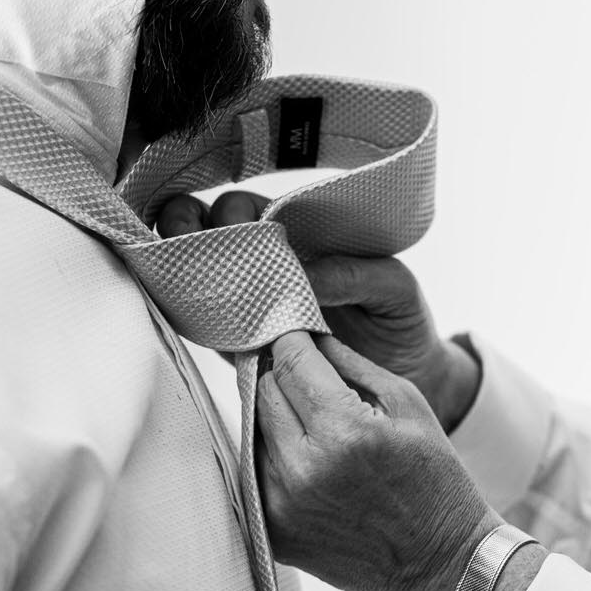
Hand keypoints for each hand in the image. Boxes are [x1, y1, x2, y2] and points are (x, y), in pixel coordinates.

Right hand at [157, 191, 482, 429]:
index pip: (249, 212)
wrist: (411, 379)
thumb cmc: (403, 322)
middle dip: (190, 228)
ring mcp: (256, 312)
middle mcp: (270, 273)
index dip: (232, 211)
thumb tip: (303, 277)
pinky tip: (198, 319)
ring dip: (183, 274)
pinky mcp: (253, 353)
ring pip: (201, 283)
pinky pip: (215, 335)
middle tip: (194, 238)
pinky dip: (201, 326)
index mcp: (301, 242)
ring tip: (179, 273)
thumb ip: (351, 275)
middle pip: (210, 238)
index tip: (234, 222)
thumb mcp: (392, 288)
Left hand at [256, 330, 499, 590]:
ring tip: (319, 431)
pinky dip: (276, 460)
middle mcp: (304, 467)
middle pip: (263, 390)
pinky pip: (256, 472)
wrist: (442, 563)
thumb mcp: (411, 406)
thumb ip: (354, 365)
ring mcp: (282, 504)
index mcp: (345, 430)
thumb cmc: (436, 480)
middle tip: (312, 385)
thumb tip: (308, 336)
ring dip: (279, 421)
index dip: (292, 342)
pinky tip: (313, 466)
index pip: (289, 361)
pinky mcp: (273, 531)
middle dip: (285, 378)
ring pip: (254, 430)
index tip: (298, 338)